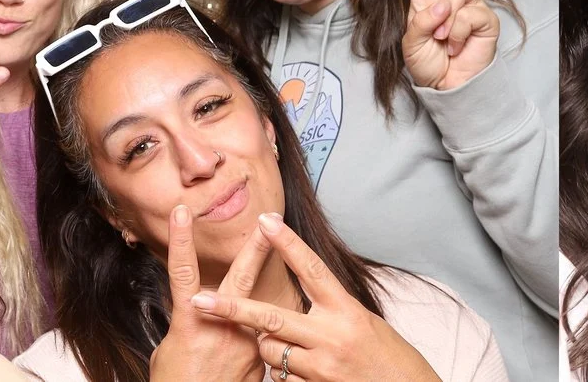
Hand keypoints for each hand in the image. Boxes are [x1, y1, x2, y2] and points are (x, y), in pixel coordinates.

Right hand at [149, 201, 272, 381]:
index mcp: (191, 323)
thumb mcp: (171, 350)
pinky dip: (262, 339)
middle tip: (270, 219)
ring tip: (276, 280)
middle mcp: (221, 328)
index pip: (183, 273)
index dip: (180, 241)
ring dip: (263, 300)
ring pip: (257, 309)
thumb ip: (189, 324)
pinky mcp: (257, 362)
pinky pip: (262, 340)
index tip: (183, 212)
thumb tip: (198, 311)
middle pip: (240, 278)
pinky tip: (253, 350)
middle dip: (256, 247)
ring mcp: (243, 344)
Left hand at [192, 214, 437, 381]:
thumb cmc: (387, 356)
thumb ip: (331, 312)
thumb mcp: (363, 322)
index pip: (311, 269)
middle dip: (232, 308)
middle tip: (200, 300)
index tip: (266, 221)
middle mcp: (332, 334)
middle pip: (272, 317)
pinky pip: (282, 378)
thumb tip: (300, 304)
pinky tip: (304, 374)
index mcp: (346, 309)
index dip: (288, 244)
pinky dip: (283, 374)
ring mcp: (322, 365)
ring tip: (288, 349)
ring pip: (271, 350)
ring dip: (267, 347)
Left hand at [399, 0, 497, 91]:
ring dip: (443, 20)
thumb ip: (422, 18)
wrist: (450, 86)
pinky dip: (455, 32)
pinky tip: (455, 44)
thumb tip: (443, 3)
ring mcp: (468, 0)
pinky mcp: (484, 15)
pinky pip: (466, 13)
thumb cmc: (428, 63)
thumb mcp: (411, 41)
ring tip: (441, 40)